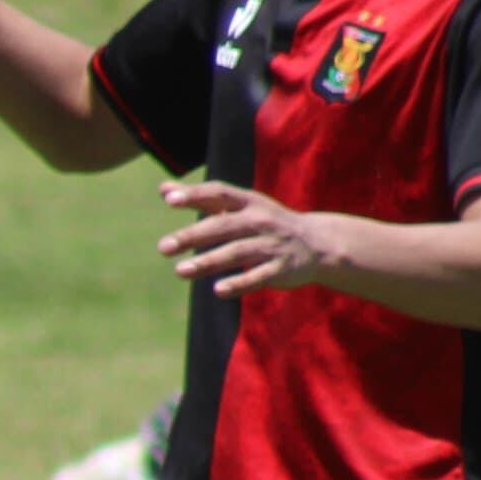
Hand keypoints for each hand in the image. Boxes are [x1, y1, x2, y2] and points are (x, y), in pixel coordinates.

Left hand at [158, 179, 340, 294]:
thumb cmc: (266, 223)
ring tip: (180, 271)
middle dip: (193, 236)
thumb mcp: (239, 206)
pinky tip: (218, 290)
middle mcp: (260, 221)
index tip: (169, 200)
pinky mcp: (281, 269)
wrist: (318, 243)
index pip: (220, 194)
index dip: (196, 195)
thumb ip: (202, 199)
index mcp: (249, 203)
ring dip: (208, 262)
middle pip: (223, 226)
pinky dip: (240, 283)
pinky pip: (258, 276)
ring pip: (237, 252)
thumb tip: (163, 188)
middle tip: (163, 247)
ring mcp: (272, 245)